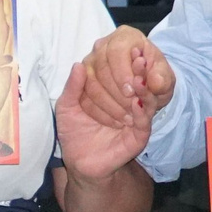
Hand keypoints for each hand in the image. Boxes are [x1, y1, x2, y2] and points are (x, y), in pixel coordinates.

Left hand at [56, 61, 150, 179]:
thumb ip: (73, 87)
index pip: (120, 74)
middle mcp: (127, 104)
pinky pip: (144, 120)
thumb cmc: (75, 133)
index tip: (126, 48)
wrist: (80, 163)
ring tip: (139, 76)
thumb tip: (78, 64)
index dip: (124, 62)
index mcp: (113, 93)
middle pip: (137, 84)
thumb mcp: (68, 107)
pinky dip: (141, 109)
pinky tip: (137, 101)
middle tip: (139, 57)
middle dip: (138, 71)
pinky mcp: (139, 136)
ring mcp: (135, 119)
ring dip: (143, 88)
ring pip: (144, 100)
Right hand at [78, 25, 175, 128]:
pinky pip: (84, 98)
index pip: (117, 51)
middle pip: (101, 67)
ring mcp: (89, 62)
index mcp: (125, 37)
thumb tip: (155, 81)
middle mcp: (102, 46)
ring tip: (127, 117)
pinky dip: (100, 112)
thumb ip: (163, 79)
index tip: (132, 93)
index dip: (123, 73)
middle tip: (131, 108)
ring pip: (91, 84)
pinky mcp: (81, 81)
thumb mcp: (165, 80)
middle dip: (116, 92)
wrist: (145, 88)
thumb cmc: (154, 79)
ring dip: (109, 104)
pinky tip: (116, 120)